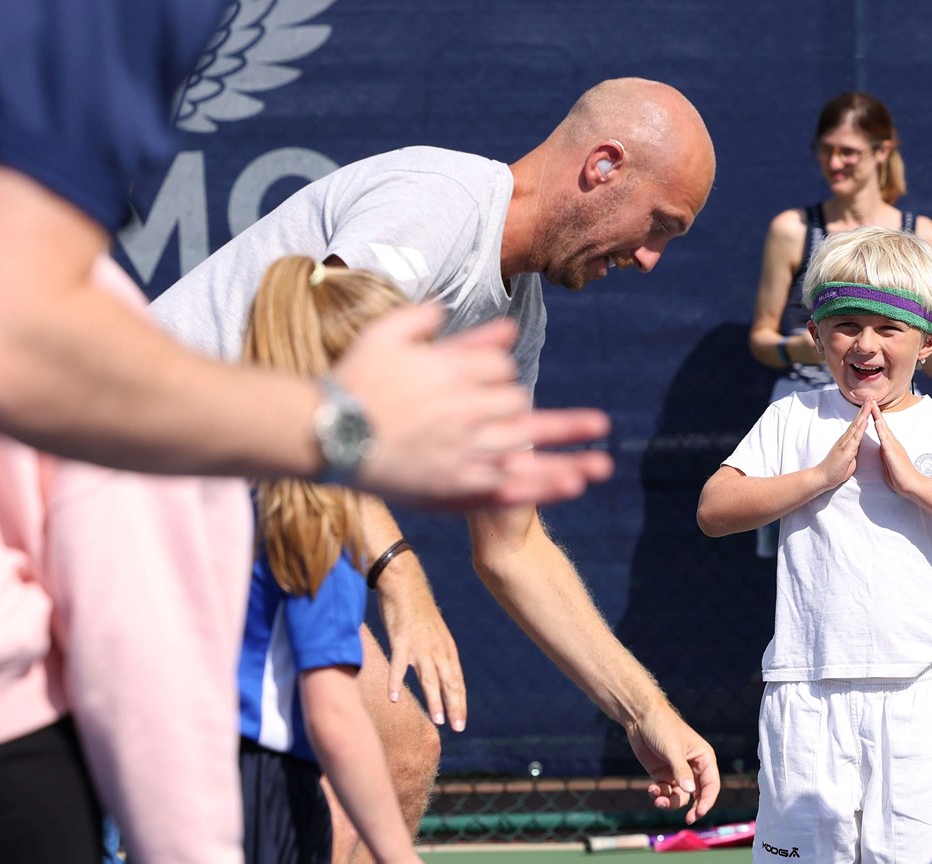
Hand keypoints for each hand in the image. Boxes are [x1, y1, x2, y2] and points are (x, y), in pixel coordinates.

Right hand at [338, 307, 613, 509]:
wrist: (326, 433)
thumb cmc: (352, 381)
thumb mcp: (387, 334)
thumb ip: (426, 319)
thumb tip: (457, 310)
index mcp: (455, 371)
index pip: (501, 371)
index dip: (497, 377)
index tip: (490, 385)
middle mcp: (469, 409)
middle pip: (516, 405)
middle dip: (530, 412)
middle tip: (580, 424)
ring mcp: (467, 448)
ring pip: (529, 446)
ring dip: (569, 452)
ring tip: (605, 462)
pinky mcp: (459, 484)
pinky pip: (511, 485)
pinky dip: (545, 485)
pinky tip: (575, 484)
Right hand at [375, 561, 466, 730]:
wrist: (404, 582)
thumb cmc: (416, 609)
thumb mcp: (433, 633)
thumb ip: (435, 653)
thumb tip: (436, 671)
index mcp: (446, 649)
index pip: (457, 681)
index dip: (460, 702)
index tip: (461, 721)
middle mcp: (437, 649)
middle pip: (449, 683)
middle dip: (455, 707)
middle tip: (458, 728)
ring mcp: (420, 646)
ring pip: (429, 678)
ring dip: (434, 700)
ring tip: (437, 720)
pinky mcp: (401, 639)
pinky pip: (398, 664)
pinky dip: (396, 680)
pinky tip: (394, 696)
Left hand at [627, 707, 721, 822]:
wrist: (640, 717)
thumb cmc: (662, 727)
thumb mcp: (672, 749)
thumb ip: (681, 771)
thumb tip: (689, 792)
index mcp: (703, 758)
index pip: (711, 785)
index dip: (707, 801)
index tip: (698, 813)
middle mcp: (693, 767)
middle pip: (698, 794)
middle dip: (692, 807)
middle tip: (688, 820)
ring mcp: (677, 772)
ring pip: (680, 797)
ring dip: (670, 802)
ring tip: (657, 799)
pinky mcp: (663, 775)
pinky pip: (666, 792)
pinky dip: (659, 795)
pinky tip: (651, 789)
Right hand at [810, 399, 870, 493]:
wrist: (823, 477)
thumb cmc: (835, 470)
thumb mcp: (849, 458)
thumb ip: (853, 450)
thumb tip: (857, 446)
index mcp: (848, 440)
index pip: (858, 424)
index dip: (864, 413)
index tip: (870, 403)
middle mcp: (846, 439)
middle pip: (857, 420)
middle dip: (865, 408)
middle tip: (871, 396)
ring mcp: (846, 443)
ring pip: (857, 425)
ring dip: (864, 413)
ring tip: (870, 402)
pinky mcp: (846, 450)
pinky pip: (855, 437)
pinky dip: (861, 428)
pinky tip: (866, 420)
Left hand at [871, 405, 924, 499]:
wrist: (911, 484)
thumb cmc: (900, 477)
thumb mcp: (888, 463)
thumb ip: (885, 456)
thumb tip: (882, 451)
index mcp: (889, 446)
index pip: (881, 429)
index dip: (875, 418)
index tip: (870, 408)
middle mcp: (892, 443)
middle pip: (882, 424)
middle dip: (876, 412)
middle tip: (870, 399)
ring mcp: (893, 446)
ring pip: (883, 428)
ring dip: (877, 416)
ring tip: (872, 405)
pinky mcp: (892, 452)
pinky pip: (885, 438)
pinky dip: (881, 429)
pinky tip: (877, 421)